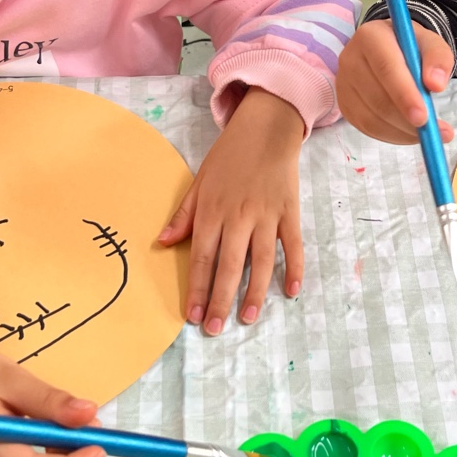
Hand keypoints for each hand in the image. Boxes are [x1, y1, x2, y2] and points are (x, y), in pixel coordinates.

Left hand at [158, 87, 305, 335]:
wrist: (266, 128)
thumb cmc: (229, 157)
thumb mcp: (199, 182)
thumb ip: (183, 215)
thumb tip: (162, 244)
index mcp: (213, 211)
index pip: (202, 257)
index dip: (197, 289)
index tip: (192, 316)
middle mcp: (239, 217)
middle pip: (229, 266)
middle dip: (221, 300)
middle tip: (216, 329)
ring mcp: (267, 215)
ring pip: (261, 261)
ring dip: (255, 292)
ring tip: (249, 319)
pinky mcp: (290, 212)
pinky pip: (293, 245)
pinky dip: (294, 268)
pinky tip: (291, 292)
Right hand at [338, 20, 455, 144]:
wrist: (390, 49)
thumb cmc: (411, 46)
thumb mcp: (431, 44)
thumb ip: (438, 58)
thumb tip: (436, 85)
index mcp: (370, 36)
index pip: (386, 68)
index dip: (404, 95)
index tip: (424, 117)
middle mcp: (350, 59)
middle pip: (377, 98)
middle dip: (406, 120)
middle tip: (433, 133)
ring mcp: (344, 84)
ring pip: (371, 118)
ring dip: (402, 132)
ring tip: (428, 133)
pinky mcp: (345, 105)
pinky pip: (367, 128)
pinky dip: (392, 135)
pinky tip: (410, 133)